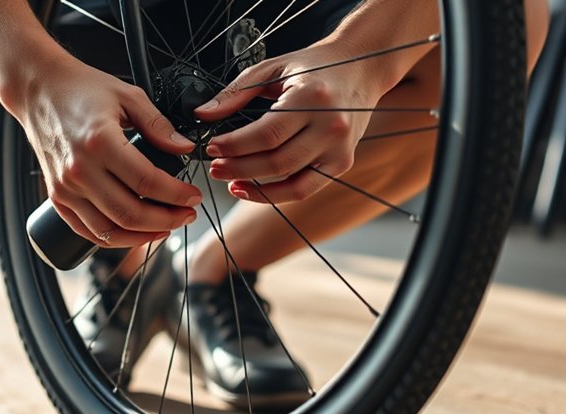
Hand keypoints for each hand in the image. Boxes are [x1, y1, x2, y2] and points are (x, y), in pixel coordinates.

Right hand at [12, 59, 200, 246]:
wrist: (38, 91)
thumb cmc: (80, 90)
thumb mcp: (127, 95)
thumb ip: (158, 124)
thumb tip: (185, 149)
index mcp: (100, 142)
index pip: (147, 182)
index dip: (177, 194)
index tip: (194, 196)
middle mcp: (79, 170)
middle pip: (130, 213)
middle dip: (167, 220)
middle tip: (187, 215)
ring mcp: (65, 187)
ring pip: (110, 230)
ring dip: (144, 235)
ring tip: (167, 226)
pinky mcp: (57, 197)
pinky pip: (88, 231)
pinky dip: (115, 239)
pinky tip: (136, 232)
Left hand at [196, 41, 385, 203]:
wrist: (362, 66)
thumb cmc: (314, 66)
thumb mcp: (273, 67)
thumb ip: (236, 91)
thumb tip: (203, 115)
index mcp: (312, 98)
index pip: (266, 134)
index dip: (234, 146)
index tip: (212, 147)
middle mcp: (331, 126)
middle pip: (276, 162)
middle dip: (239, 168)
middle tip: (214, 168)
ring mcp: (340, 148)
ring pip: (290, 182)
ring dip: (254, 187)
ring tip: (229, 181)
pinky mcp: (343, 163)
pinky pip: (304, 189)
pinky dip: (275, 195)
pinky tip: (250, 189)